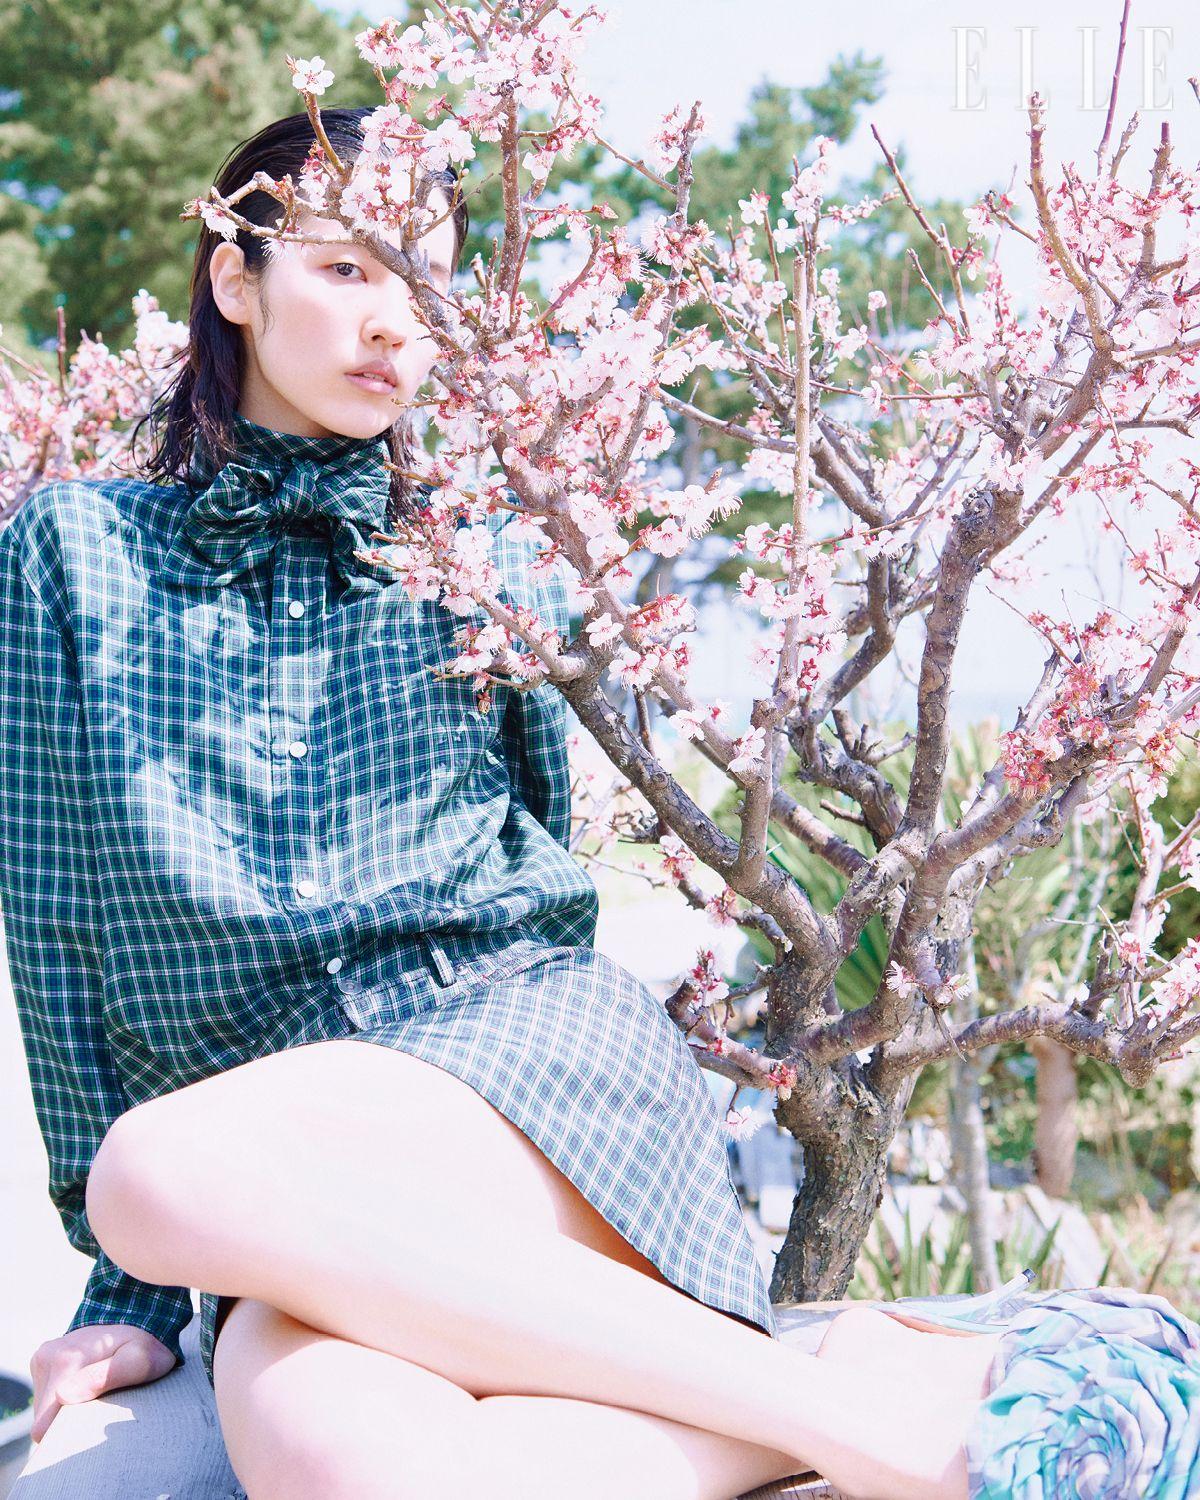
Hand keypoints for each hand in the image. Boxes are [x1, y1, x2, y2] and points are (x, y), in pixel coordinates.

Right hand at [28, 1324, 177, 1443]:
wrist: (142, 1312)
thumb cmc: (147, 1343)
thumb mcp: (139, 1361)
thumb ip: (104, 1378)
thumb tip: (63, 1396)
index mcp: (66, 1361)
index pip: (43, 1427)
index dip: (67, 1436)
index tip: (93, 1429)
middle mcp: (48, 1356)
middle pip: (42, 1420)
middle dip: (67, 1423)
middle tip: (102, 1408)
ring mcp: (44, 1356)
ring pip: (43, 1408)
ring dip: (66, 1409)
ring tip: (97, 1393)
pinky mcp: (44, 1358)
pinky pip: (47, 1394)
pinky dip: (63, 1399)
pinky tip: (87, 1386)